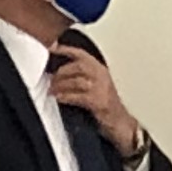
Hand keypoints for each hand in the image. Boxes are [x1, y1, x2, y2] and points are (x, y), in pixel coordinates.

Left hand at [45, 44, 143, 158]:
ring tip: (52, 89)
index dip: (66, 50)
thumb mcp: (97, 86)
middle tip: (50, 78)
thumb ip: (82, 77)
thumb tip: (57, 74)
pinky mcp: (98, 102)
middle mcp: (102, 76)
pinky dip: (65, 96)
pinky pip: (78, 96)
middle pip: (78, 66)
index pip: (82, 54)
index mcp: (100, 70)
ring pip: (77, 81)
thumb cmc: (106, 106)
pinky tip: (59, 98)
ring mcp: (101, 89)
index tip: (53, 48)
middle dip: (61, 71)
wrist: (120, 123)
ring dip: (61, 85)